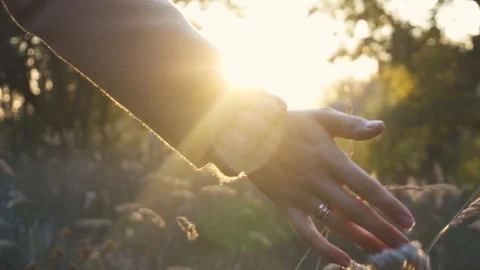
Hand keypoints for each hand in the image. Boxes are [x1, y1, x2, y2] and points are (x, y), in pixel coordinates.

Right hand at [248, 107, 414, 266]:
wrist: (249, 134)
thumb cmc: (290, 124)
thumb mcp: (320, 117)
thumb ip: (351, 125)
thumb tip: (381, 128)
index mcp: (330, 158)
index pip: (367, 187)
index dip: (389, 206)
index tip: (409, 222)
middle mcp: (318, 181)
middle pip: (357, 211)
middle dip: (383, 229)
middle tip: (403, 245)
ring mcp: (301, 196)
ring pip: (336, 224)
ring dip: (361, 240)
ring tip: (382, 251)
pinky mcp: (286, 206)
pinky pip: (305, 233)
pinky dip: (323, 249)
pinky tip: (344, 260)